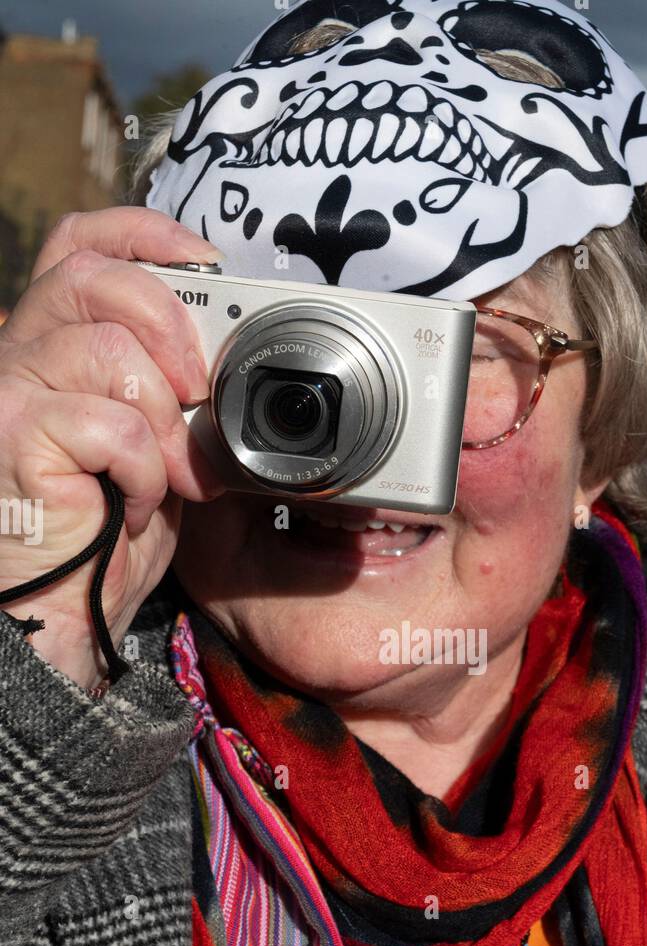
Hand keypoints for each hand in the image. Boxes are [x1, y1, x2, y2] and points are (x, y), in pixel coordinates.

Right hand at [0, 207, 225, 686]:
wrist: (68, 612)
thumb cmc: (108, 532)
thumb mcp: (154, 443)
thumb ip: (169, 386)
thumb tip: (226, 348)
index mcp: (51, 342)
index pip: (78, 244)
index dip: (141, 234)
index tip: (204, 260)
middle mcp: (15, 353)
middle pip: (90, 275)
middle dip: (168, 324)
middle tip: (196, 391)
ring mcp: (6, 393)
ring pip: (105, 349)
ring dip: (162, 421)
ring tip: (167, 477)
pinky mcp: (11, 436)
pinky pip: (109, 423)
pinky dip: (145, 470)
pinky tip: (136, 505)